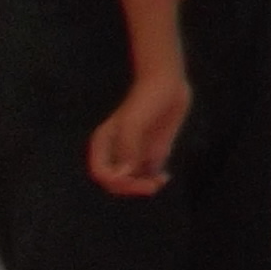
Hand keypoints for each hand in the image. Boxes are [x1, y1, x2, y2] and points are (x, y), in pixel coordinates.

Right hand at [90, 65, 191, 196]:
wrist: (168, 82)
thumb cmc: (146, 99)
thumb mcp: (134, 122)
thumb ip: (128, 148)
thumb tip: (124, 174)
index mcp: (104, 144)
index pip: (102, 174)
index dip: (116, 182)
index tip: (134, 179)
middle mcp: (117, 151)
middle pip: (117, 181)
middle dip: (131, 187)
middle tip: (152, 187)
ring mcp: (135, 151)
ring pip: (134, 180)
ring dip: (144, 186)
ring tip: (159, 181)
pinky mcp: (152, 151)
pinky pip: (149, 173)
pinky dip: (154, 179)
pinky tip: (165, 176)